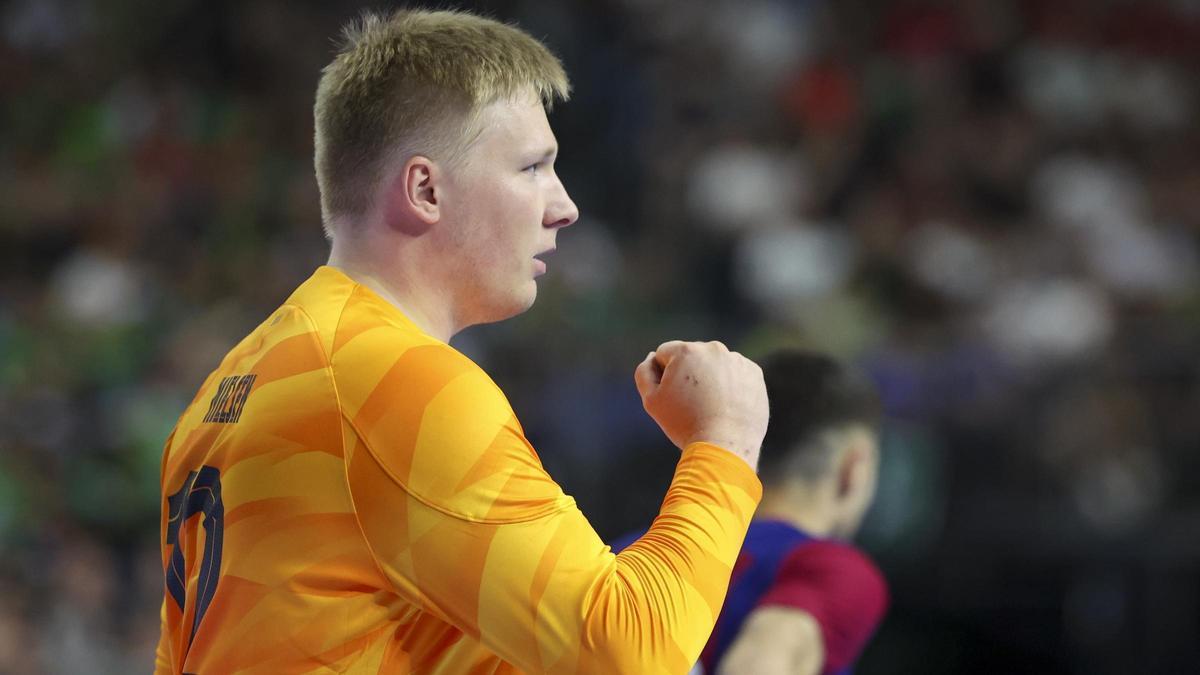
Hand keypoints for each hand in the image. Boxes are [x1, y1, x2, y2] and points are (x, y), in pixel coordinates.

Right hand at [634, 341, 767, 469]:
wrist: (724, 446)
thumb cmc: (684, 424)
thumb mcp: (652, 400)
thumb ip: (644, 372)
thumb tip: (652, 357)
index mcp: (687, 351)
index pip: (665, 354)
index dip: (663, 376)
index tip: (672, 397)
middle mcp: (714, 349)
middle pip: (692, 357)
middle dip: (689, 374)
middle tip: (692, 405)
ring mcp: (737, 360)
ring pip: (715, 365)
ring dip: (710, 379)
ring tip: (711, 407)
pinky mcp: (754, 374)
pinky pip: (736, 374)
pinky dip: (731, 386)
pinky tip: (727, 406)